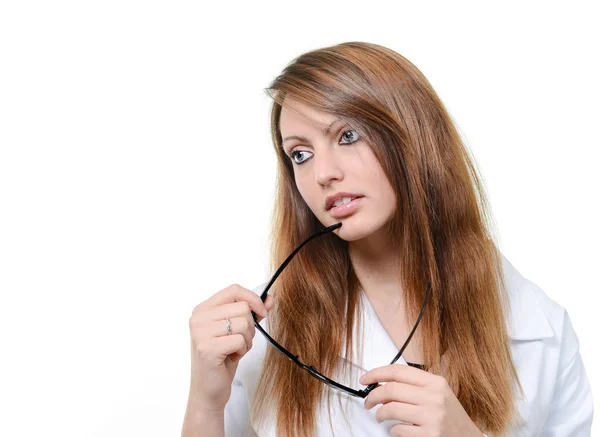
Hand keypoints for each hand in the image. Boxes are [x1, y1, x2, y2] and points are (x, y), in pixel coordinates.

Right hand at [187, 284, 274, 411]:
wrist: (209, 390)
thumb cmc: (223, 359)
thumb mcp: (238, 331)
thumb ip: (253, 313)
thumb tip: (270, 298)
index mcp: (203, 309)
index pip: (234, 289)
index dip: (253, 298)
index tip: (262, 312)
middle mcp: (198, 318)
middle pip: (242, 307)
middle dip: (250, 326)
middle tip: (240, 341)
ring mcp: (200, 333)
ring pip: (243, 323)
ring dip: (247, 340)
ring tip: (234, 350)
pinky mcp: (207, 348)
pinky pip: (240, 340)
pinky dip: (242, 350)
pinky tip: (231, 358)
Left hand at [360, 364, 482, 436]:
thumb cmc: (450, 416)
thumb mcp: (438, 392)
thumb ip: (414, 385)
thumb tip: (383, 383)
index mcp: (435, 382)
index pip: (398, 371)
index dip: (377, 373)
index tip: (365, 379)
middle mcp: (434, 397)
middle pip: (391, 389)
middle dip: (373, 395)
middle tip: (368, 402)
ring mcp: (432, 416)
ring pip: (391, 408)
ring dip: (380, 413)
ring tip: (380, 416)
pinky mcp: (430, 435)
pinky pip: (399, 429)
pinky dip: (392, 429)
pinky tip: (396, 429)